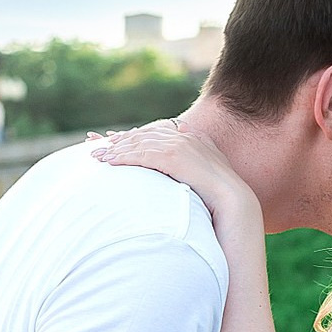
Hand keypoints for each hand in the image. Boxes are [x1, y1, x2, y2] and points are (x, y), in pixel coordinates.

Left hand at [91, 120, 252, 218]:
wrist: (233, 200)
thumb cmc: (221, 194)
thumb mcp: (207, 171)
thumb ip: (195, 159)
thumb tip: (183, 152)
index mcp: (191, 137)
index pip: (155, 132)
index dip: (134, 136)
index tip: (116, 140)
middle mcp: (184, 136)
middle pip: (144, 134)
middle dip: (120, 140)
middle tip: (97, 145)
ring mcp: (179, 144)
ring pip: (140, 143)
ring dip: (116, 150)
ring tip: (97, 157)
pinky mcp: (173, 156)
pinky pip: (142, 154)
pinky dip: (123, 157)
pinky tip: (110, 163)